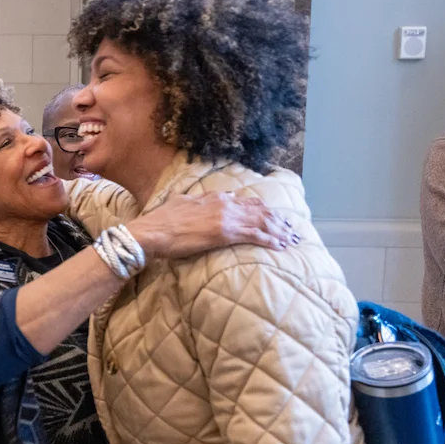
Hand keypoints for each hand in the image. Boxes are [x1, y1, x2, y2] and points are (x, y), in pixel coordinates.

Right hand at [129, 191, 292, 259]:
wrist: (152, 231)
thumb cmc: (161, 222)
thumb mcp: (180, 204)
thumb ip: (195, 203)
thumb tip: (198, 203)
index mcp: (214, 198)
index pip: (246, 201)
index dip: (262, 209)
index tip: (273, 216)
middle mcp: (224, 204)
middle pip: (260, 210)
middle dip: (278, 220)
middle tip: (291, 230)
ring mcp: (226, 218)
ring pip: (262, 222)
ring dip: (279, 231)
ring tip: (292, 239)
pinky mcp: (225, 233)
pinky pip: (255, 235)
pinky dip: (271, 240)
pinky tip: (280, 246)